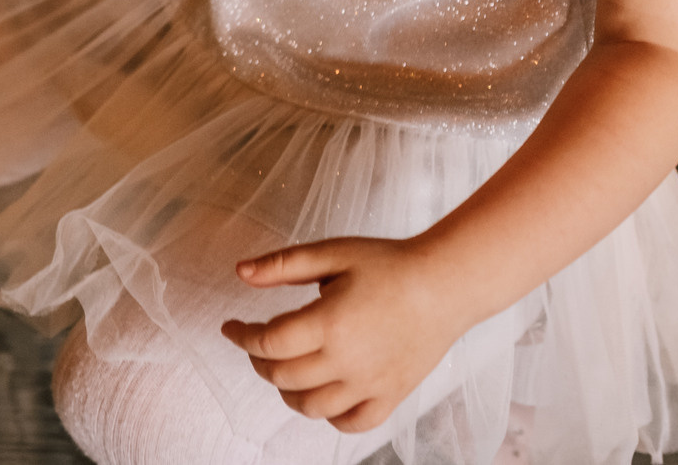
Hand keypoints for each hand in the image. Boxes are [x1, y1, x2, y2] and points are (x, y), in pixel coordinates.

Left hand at [220, 238, 471, 433]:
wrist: (446, 284)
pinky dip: (329, 416)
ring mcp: (370, 384)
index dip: (240, 336)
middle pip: (282, 376)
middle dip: (258, 360)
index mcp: (328, 323)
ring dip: (287, 390)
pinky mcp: (392, 396)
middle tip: (256, 343)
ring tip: (284, 368)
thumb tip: (240, 272)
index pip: (267, 343)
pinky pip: (351, 423)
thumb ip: (282, 265)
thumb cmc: (389, 264)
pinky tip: (323, 393)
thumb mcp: (332, 253)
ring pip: (311, 407)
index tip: (230, 326)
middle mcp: (347, 361)